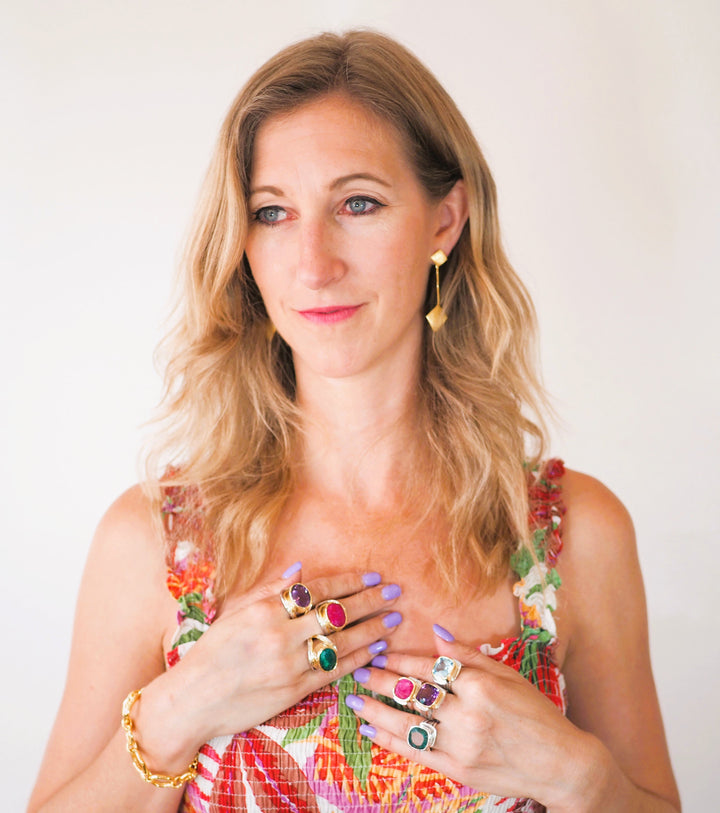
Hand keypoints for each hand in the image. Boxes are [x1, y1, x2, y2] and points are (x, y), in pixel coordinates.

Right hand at [152, 565, 402, 749]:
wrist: (192, 701)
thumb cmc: (210, 653)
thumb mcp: (234, 612)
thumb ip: (269, 590)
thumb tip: (300, 569)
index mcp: (265, 610)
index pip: (318, 590)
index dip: (349, 583)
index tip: (373, 577)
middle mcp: (280, 634)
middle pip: (336, 614)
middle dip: (370, 601)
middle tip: (395, 592)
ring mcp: (289, 664)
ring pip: (342, 642)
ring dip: (373, 629)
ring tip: (394, 619)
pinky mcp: (294, 692)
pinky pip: (334, 672)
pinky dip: (359, 659)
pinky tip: (376, 650)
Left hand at [345, 626, 589, 808]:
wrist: (561, 764)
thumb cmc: (536, 713)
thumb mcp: (507, 675)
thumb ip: (469, 655)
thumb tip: (437, 632)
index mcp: (481, 686)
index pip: (430, 669)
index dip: (401, 660)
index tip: (379, 652)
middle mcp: (469, 715)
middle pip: (414, 694)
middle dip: (381, 681)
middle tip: (357, 670)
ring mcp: (462, 746)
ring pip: (408, 725)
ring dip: (377, 710)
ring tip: (354, 699)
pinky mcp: (459, 771)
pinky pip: (417, 753)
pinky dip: (390, 741)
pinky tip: (371, 728)